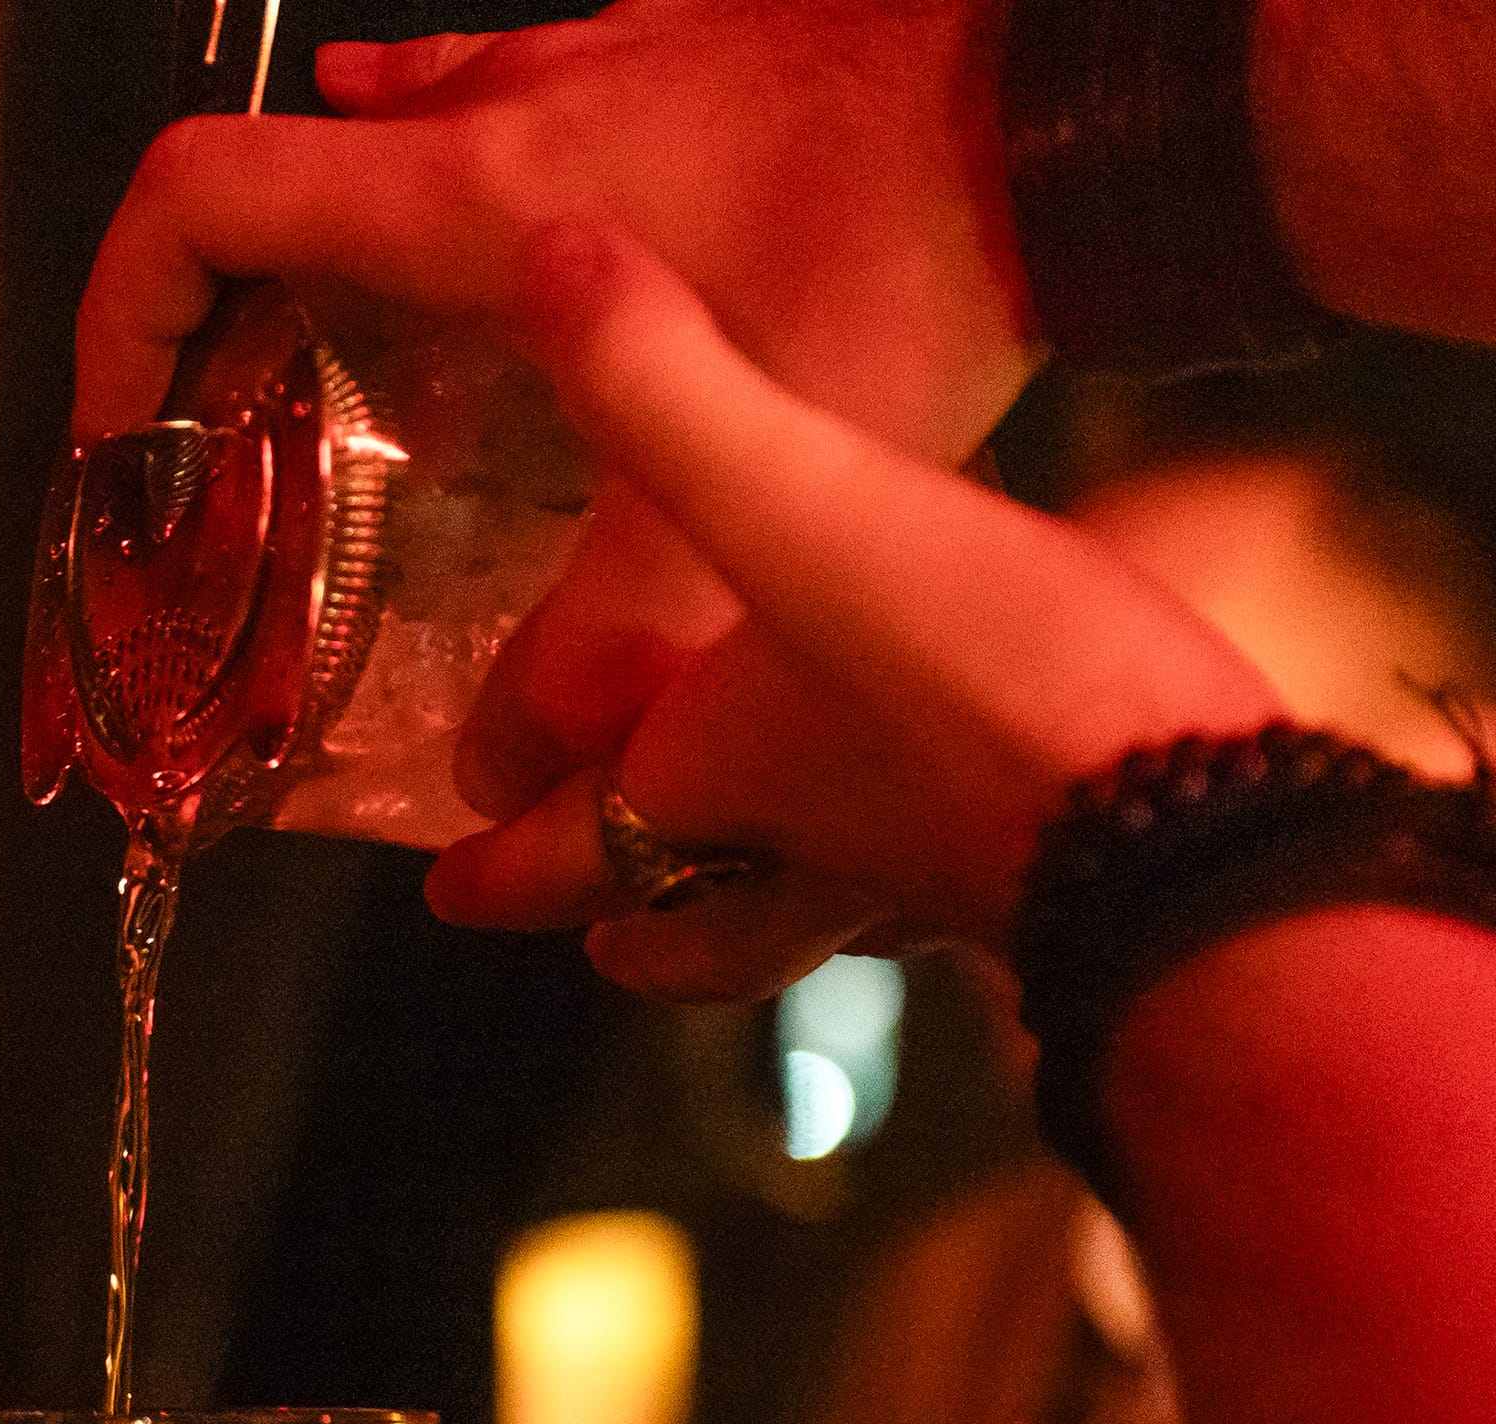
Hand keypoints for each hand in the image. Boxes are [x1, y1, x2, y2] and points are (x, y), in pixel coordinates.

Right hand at [74, 0, 1038, 812]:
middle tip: (226, 443)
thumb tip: (500, 776)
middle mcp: (497, 114)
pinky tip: (477, 240)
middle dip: (213, 315)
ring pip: (381, 145)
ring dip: (326, 255)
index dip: (122, 313)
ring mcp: (579, 68)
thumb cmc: (905, 257)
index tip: (126, 425)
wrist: (1059, 95)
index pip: (201, 203)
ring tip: (330, 376)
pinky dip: (442, 180)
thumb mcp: (746, 491)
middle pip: (269, 184)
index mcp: (469, 202)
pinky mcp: (662, 68)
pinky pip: (498, 109)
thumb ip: (609, 648)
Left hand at [424, 223, 1284, 1001]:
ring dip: (737, 927)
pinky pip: (918, 892)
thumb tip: (550, 267)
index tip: (447, 884)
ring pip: (797, 926)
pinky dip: (883, 886)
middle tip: (591, 943)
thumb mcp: (803, 507)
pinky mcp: (1026, 869)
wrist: (1189, 814)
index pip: (567, 845)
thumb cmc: (981, 683)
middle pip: (680, 925)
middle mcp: (801, 857)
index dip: (500, 861)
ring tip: (721, 914)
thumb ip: (672, 397)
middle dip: (622, 926)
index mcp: (711, 788)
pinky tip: (917, 841)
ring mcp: (917, 878)